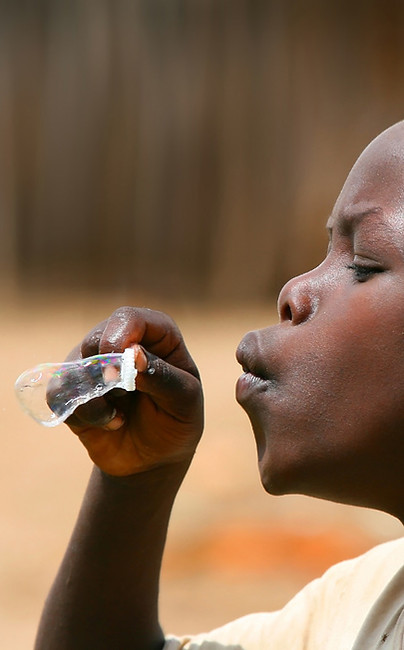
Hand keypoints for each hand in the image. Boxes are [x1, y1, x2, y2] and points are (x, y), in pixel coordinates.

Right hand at [61, 307, 203, 475]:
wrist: (155, 459)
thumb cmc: (177, 422)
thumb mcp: (184, 401)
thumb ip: (162, 376)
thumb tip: (133, 353)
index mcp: (157, 336)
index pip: (129, 318)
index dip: (121, 337)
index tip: (123, 365)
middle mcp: (123, 343)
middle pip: (96, 340)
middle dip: (105, 372)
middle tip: (122, 394)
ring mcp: (96, 365)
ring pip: (73, 368)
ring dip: (96, 399)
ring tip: (120, 417)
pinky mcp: (75, 390)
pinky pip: (59, 393)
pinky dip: (84, 414)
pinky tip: (108, 424)